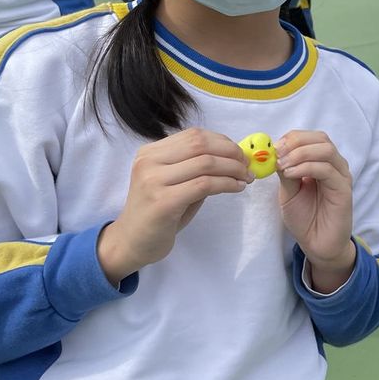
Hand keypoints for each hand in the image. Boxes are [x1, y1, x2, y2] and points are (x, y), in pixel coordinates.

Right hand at [99, 128, 252, 285]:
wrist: (131, 243)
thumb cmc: (158, 214)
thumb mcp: (174, 183)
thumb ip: (195, 167)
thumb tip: (234, 156)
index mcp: (150, 152)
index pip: (194, 136)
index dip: (223, 141)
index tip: (240, 154)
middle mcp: (149, 161)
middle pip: (200, 144)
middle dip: (231, 152)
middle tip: (247, 166)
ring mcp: (153, 180)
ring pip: (205, 163)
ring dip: (233, 169)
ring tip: (246, 178)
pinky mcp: (163, 201)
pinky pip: (204, 184)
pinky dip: (227, 184)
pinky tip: (236, 188)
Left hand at [275, 131, 356, 292]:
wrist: (317, 244)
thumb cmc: (305, 218)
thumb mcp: (288, 191)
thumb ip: (286, 172)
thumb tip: (274, 153)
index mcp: (322, 162)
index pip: (312, 137)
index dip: (292, 138)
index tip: (273, 148)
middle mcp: (335, 165)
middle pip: (320, 138)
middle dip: (296, 142)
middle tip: (277, 154)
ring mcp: (341, 176)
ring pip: (325, 149)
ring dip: (300, 153)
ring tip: (283, 166)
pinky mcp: (344, 189)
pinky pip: (327, 170)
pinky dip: (306, 167)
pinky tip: (291, 174)